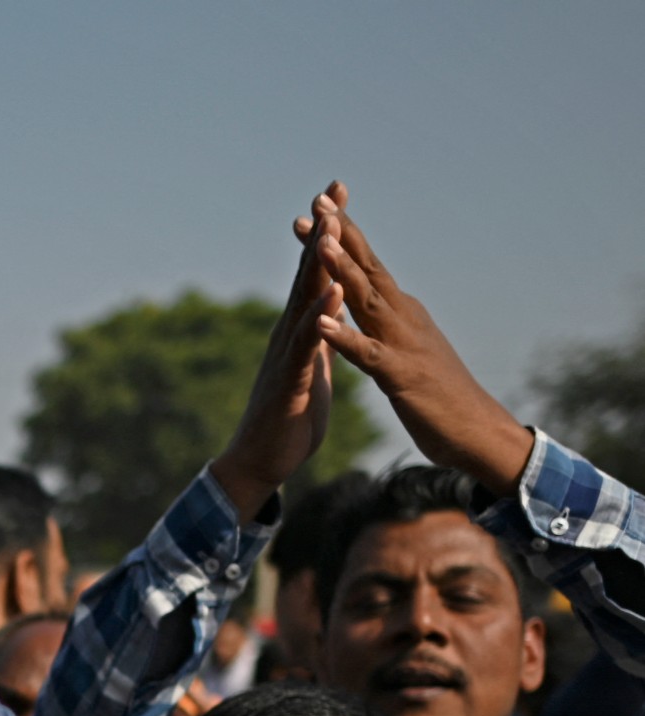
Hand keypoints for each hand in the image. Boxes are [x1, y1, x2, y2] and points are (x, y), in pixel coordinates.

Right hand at [210, 184, 346, 521]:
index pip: (317, 273)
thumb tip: (327, 314)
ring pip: (304, 300)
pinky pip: (308, 342)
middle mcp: (288, 332)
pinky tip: (333, 291)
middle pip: (308, 273)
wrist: (262, 461)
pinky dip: (321, 315)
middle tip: (332, 190)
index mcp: (300, 329)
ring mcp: (287, 353)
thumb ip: (318, 338)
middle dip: (322, 231)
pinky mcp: (290, 378)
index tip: (339, 198)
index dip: (330, 237)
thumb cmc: (288, 418)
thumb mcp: (312, 369)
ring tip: (332, 227)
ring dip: (318, 262)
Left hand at [314, 203, 532, 494]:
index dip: (342, 235)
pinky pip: (368, 355)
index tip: (316, 207)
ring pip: (368, 301)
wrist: (478, 433)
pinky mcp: (401, 377)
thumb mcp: (408, 348)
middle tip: (317, 202)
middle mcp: (404, 318)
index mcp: (401, 312)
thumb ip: (390, 322)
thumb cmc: (440, 394)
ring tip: (319, 245)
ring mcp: (404, 345)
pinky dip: (345, 338)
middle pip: (368, 269)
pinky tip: (320, 325)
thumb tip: (379, 298)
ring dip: (343, 272)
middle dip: (342, 234)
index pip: (366, 266)